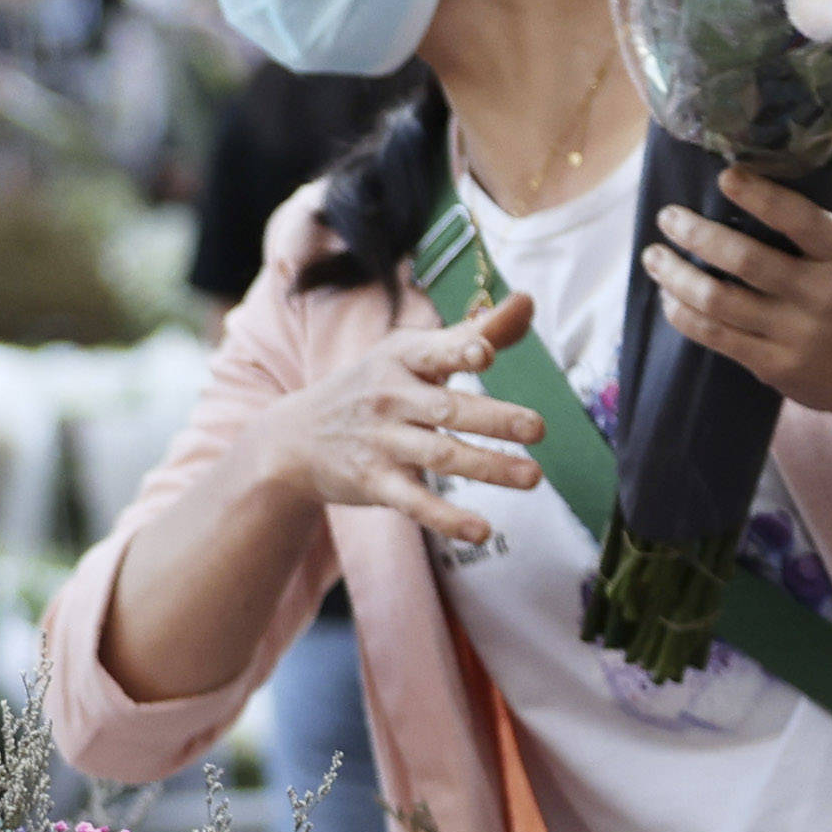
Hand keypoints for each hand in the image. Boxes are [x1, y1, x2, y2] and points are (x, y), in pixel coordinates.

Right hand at [260, 291, 546, 545]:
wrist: (294, 438)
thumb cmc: (373, 388)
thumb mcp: (411, 353)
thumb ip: (474, 332)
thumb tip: (527, 300)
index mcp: (400, 359)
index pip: (433, 352)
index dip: (458, 351)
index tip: (484, 354)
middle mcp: (389, 397)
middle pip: (447, 408)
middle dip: (493, 418)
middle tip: (537, 427)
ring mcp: (380, 441)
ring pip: (440, 455)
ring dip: (488, 467)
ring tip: (532, 476)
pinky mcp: (374, 482)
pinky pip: (414, 502)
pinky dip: (447, 518)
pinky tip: (481, 530)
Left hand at [648, 172, 831, 433]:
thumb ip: (812, 230)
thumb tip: (747, 184)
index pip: (801, 220)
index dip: (760, 196)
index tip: (725, 176)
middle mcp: (823, 294)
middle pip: (745, 260)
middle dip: (696, 234)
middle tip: (668, 217)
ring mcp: (797, 334)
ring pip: (718, 300)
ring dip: (675, 274)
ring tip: (654, 256)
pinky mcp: (774, 366)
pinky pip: (714, 335)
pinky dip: (682, 312)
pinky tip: (669, 296)